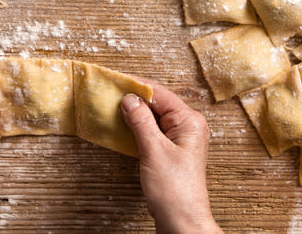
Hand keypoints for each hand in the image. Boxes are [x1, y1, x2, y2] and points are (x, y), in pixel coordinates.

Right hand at [121, 84, 221, 233]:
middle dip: (136, 99)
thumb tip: (130, 99)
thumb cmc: (174, 189)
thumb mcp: (154, 150)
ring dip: (136, 114)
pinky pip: (154, 132)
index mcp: (190, 121)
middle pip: (159, 104)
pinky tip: (125, 127)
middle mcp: (189, 127)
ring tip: (114, 107)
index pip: (161, 94)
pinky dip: (139, 128)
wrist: (182, 220)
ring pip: (155, 118)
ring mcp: (181, 140)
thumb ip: (141, 121)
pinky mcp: (172, 152)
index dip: (138, 87)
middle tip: (112, 93)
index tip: (117, 81)